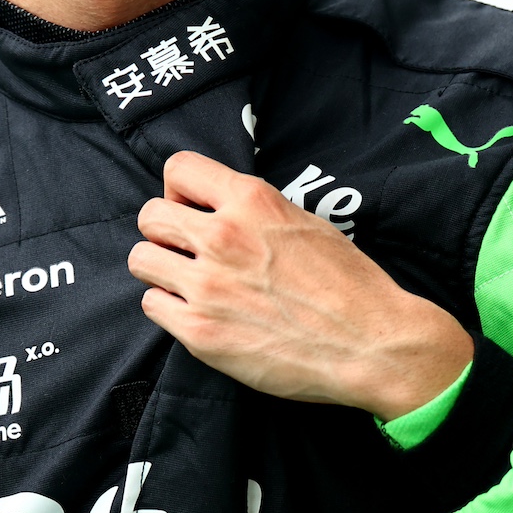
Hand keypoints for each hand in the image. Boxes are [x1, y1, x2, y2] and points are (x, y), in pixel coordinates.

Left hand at [127, 150, 472, 421]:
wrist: (372, 344)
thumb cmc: (349, 284)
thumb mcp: (305, 221)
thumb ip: (255, 209)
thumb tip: (219, 207)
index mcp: (251, 201)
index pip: (178, 168)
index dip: (179, 189)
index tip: (192, 207)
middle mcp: (222, 236)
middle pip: (150, 214)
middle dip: (164, 230)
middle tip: (187, 250)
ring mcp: (207, 285)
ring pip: (141, 258)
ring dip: (161, 269)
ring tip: (188, 282)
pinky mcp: (200, 331)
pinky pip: (152, 305)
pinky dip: (169, 308)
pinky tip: (197, 312)